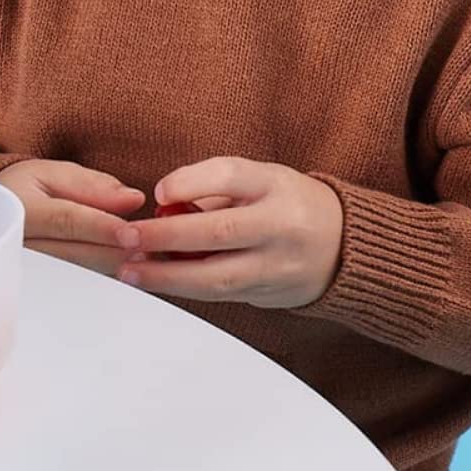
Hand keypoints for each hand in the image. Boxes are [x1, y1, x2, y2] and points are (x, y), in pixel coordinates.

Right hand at [0, 159, 146, 276]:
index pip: (66, 220)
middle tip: (150, 249)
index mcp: (22, 209)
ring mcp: (26, 272)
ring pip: (76, 277)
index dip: (101, 228)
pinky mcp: (36, 289)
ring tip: (142, 262)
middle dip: (115, 252)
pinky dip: (101, 281)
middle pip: (75, 254)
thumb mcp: (51, 173)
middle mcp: (19, 244)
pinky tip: (122, 274)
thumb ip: (92, 185)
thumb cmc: (24, 190)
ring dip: (111, 270)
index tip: (132, 233)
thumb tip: (133, 199)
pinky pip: (73, 290)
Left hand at [116, 156, 343, 308]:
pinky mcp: (271, 294)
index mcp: (275, 185)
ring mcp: (278, 265)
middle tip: (126, 238)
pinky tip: (156, 283)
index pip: (231, 176)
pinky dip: (185, 289)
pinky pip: (222, 295)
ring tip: (130, 272)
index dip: (191, 182)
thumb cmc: (284, 203)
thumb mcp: (258, 179)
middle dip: (167, 237)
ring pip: (218, 276)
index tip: (157, 191)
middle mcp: (281, 225)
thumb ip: (212, 188)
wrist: (343, 245)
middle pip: (220, 231)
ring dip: (168, 276)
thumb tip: (160, 206)